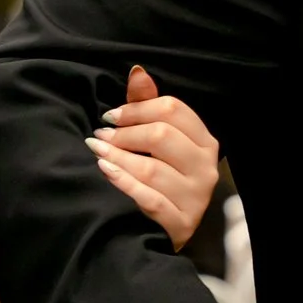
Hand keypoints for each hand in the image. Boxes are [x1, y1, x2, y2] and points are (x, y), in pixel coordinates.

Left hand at [87, 66, 221, 248]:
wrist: (163, 231)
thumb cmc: (163, 177)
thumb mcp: (159, 139)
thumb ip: (148, 105)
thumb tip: (137, 71)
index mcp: (205, 141)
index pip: (173, 110)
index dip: (137, 108)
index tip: (110, 115)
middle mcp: (206, 168)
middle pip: (161, 135)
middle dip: (125, 133)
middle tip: (101, 135)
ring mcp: (196, 197)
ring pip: (152, 169)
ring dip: (117, 157)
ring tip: (96, 150)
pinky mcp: (181, 223)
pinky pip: (150, 199)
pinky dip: (124, 183)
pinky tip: (105, 171)